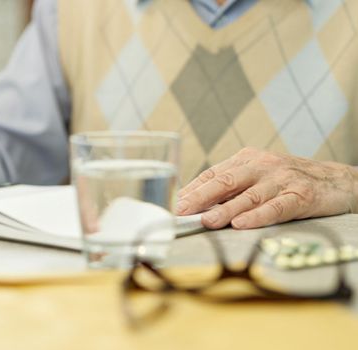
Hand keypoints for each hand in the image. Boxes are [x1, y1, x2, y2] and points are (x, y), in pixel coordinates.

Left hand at [176, 148, 357, 229]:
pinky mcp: (301, 195)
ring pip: (249, 195)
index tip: (174, 204)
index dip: (192, 189)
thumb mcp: (258, 176)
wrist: (337, 180)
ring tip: (207, 220)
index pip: (213, 173)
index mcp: (247, 159)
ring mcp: (282, 179)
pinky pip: (277, 207)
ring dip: (226, 209)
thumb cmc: (288, 180)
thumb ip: (232, 188)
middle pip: (226, 180)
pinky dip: (258, 216)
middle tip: (182, 211)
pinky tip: (242, 224)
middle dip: (201, 196)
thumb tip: (197, 207)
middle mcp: (262, 165)